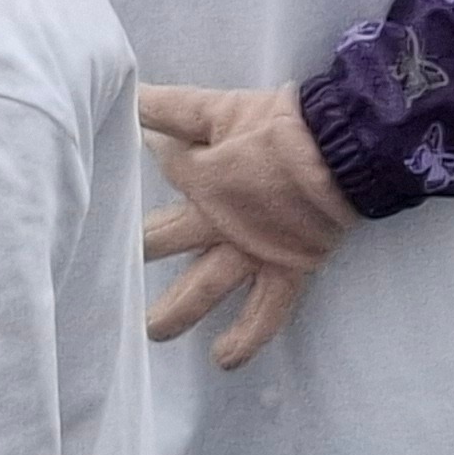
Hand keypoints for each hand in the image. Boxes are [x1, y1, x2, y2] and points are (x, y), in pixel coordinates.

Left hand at [141, 82, 356, 371]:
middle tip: (111, 268)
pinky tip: (223, 360)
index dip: (160, 156)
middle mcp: (215, 222)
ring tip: (153, 333)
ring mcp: (248, 253)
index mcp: (200, 177)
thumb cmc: (282, 125)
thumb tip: (126, 93)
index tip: (155, 151)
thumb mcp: (221, 107)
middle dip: (140, 248)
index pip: (167, 165)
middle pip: (163, 240)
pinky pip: (264, 316)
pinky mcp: (284, 272)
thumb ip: (172, 107)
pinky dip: (245, 341)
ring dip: (173, 314)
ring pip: (201, 290)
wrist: (342, 150)